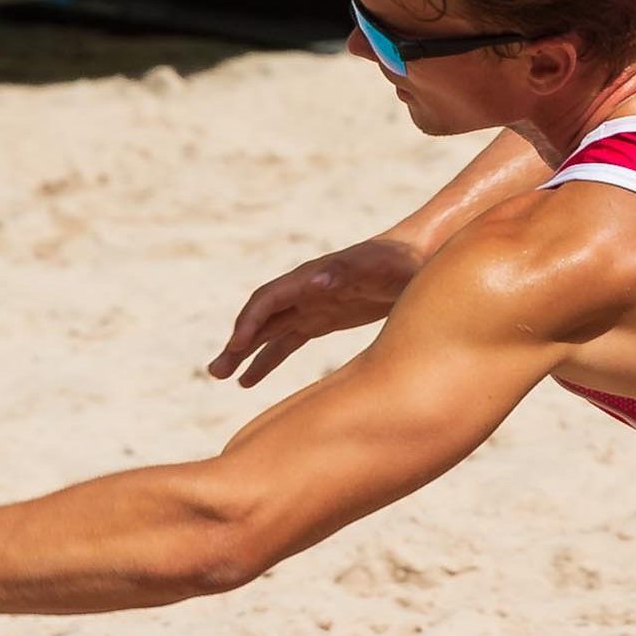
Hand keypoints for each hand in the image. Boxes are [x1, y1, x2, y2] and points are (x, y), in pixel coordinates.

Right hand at [208, 235, 424, 386]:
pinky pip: (286, 341)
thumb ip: (344, 272)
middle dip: (237, 344)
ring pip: (268, 332)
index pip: (268, 300)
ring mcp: (311, 305)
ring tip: (223, 377)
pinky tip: (250, 380)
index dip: (250, 323)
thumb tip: (314, 279)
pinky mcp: (323, 318)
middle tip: (217, 372)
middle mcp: (304, 290)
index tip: (235, 348)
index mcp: (310, 277)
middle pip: (261, 318)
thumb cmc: (399, 261)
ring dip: (245, 354)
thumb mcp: (377, 267)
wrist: (419, 256)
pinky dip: (267, 359)